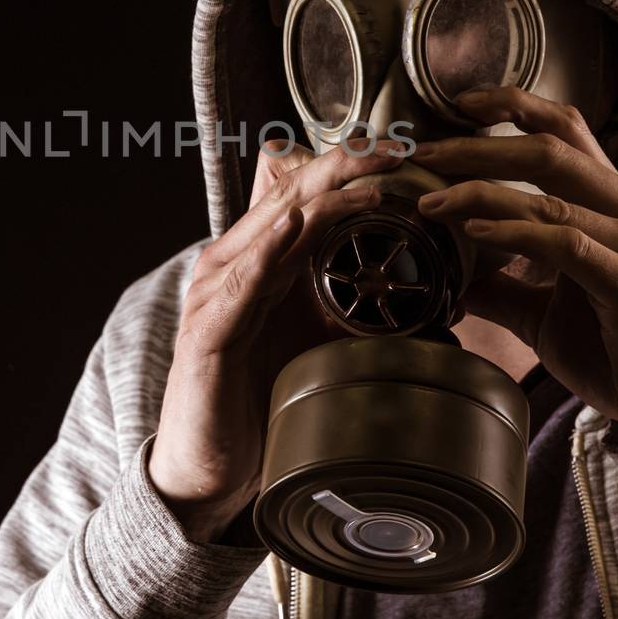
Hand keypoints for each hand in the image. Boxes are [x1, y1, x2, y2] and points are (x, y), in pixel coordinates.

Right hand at [149, 137, 405, 541]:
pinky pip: (239, 287)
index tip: (399, 151)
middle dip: (343, 168)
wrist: (208, 469)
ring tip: (364, 179)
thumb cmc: (254, 400)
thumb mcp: (309, 341)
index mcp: (257, 261)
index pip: (303, 197)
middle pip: (289, 199)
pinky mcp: (207, 335)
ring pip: (270, 231)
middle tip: (395, 149)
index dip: (347, 168)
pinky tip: (291, 231)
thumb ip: (341, 306)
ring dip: (319, 200)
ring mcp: (214, 297)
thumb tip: (410, 295)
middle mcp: (231, 266)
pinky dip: (266, 254)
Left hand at [413, 86, 617, 435]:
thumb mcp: (549, 311)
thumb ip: (506, 286)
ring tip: (432, 202)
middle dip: (481, 145)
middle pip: (553, 150)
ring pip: (551, 196)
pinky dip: (515, 233)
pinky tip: (476, 233)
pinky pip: (566, 244)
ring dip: (481, 193)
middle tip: (426, 154)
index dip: (517, 104)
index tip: (463, 104)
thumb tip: (452, 278)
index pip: (570, 131)